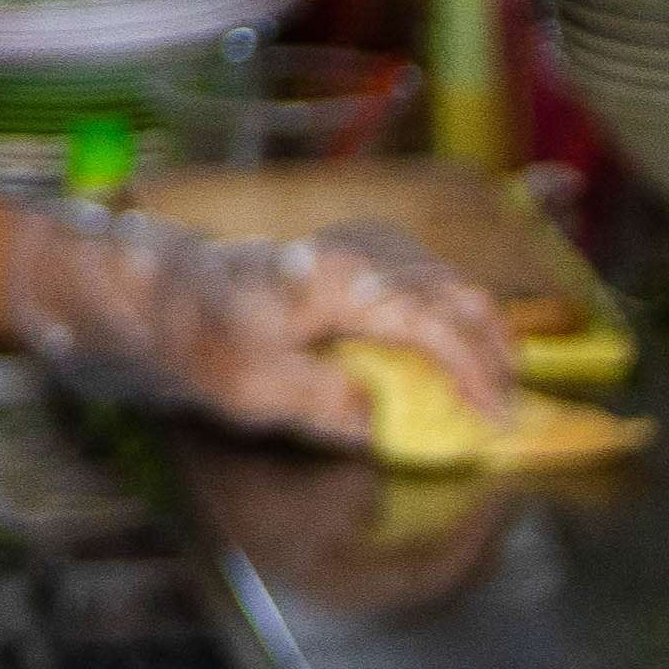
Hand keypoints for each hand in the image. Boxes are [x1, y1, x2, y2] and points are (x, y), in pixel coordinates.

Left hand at [0, 205, 519, 451]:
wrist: (160, 292)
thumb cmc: (200, 339)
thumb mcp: (253, 389)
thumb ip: (327, 404)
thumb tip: (388, 423)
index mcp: (338, 280)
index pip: (434, 322)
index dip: (475, 373)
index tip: (496, 419)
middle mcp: (357, 251)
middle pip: (457, 292)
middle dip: (495, 351)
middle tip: (509, 409)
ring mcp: (358, 245)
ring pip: (447, 279)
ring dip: (479, 330)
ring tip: (494, 385)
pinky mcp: (353, 251)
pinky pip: (424, 276)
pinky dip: (453, 312)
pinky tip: (454, 349)